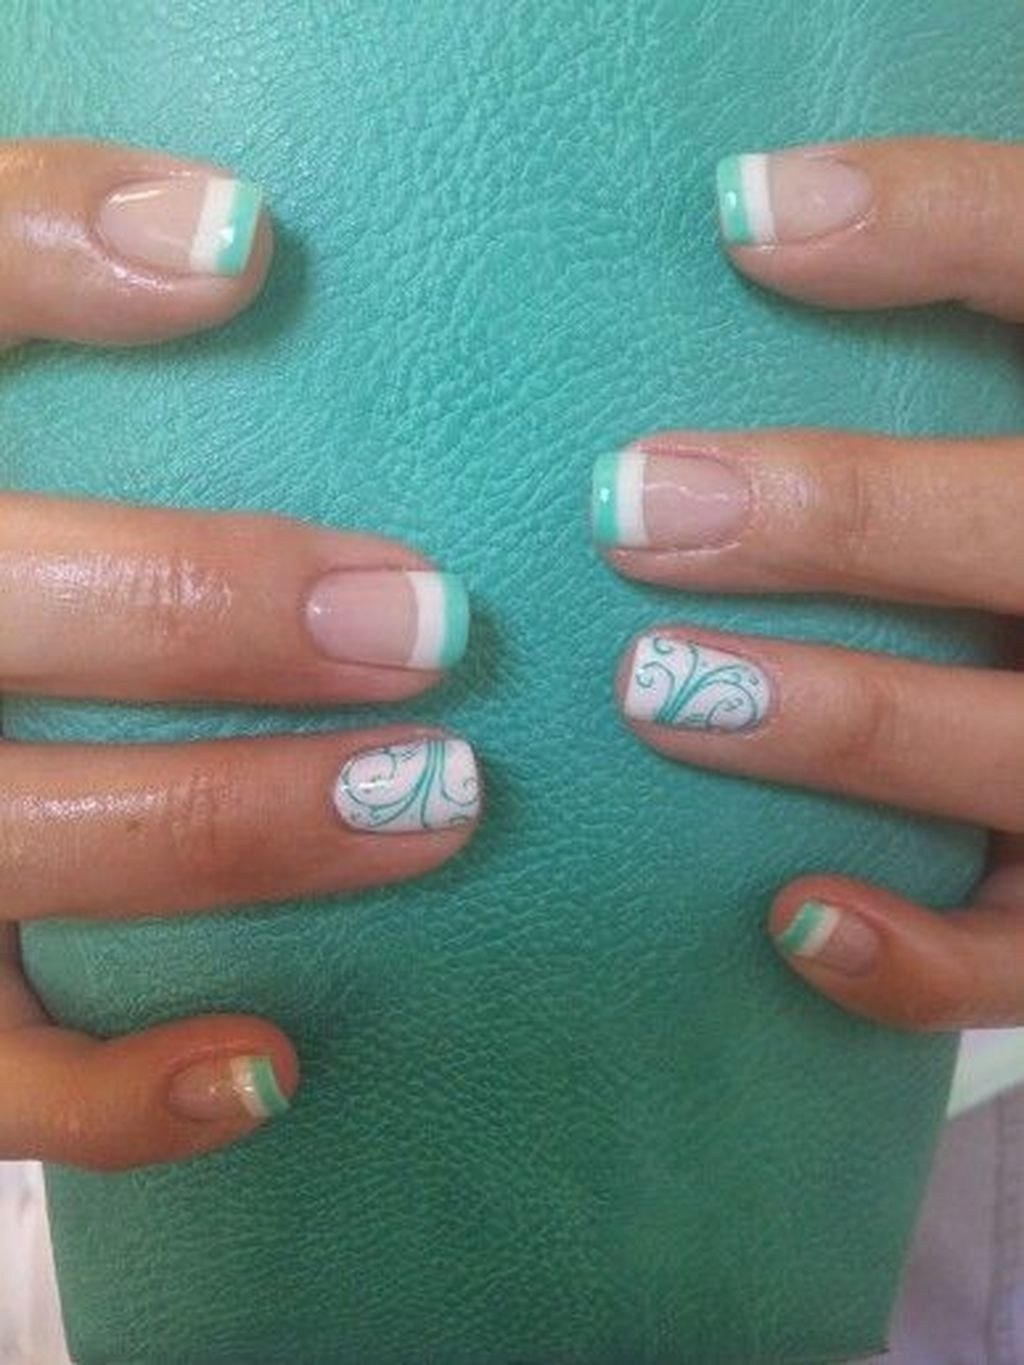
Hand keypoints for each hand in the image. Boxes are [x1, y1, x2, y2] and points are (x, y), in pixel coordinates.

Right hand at [0, 140, 479, 1168]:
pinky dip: (122, 1095)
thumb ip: (28, 273)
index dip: (58, 255)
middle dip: (216, 615)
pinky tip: (270, 1068)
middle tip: (429, 627)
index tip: (251, 258)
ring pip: (27, 845)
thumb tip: (232, 233)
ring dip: (236, 832)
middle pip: (10, 614)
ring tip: (433, 807)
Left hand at [593, 136, 1023, 1030]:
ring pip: (1018, 746)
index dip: (932, 224)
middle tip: (638, 506)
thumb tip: (753, 223)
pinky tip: (793, 916)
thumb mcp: (1014, 430)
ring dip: (844, 722)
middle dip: (843, 518)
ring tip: (656, 692)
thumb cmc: (1022, 537)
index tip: (740, 213)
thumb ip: (957, 334)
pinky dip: (923, 959)